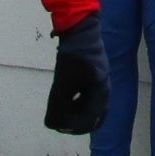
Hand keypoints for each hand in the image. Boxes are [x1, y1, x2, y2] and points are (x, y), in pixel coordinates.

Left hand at [44, 16, 109, 133]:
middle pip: (92, 117)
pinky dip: (75, 103)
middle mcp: (104, 90)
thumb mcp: (63, 81)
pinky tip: (63, 99)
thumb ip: (57, 104)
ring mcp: (99, 83)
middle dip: (74, 123)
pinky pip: (86, 98)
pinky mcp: (93, 77)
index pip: (90, 121)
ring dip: (74, 113)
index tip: (57, 124)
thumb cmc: (73, 55)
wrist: (79, 28)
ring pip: (89, 108)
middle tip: (58, 121)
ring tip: (59, 111)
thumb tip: (51, 124)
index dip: (72, 127)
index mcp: (101, 92)